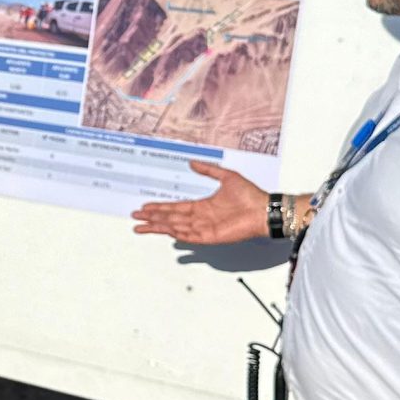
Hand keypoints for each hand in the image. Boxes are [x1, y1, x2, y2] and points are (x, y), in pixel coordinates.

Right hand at [131, 161, 271, 244]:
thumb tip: (192, 162)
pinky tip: (165, 231)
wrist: (264, 209)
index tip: (145, 207)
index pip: (175, 207)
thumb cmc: (250, 195)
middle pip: (170, 218)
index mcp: (202, 206)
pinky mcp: (211, 237)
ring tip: (142, 226)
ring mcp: (204, 228)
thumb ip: (208, 170)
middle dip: (152, 218)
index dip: (159, 207)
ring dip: (159, 226)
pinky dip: (177, 234)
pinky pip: (190, 236)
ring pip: (176, 227)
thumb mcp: (226, 176)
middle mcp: (200, 218)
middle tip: (135, 218)